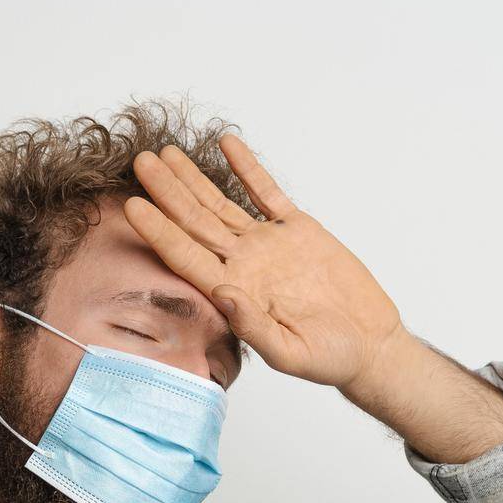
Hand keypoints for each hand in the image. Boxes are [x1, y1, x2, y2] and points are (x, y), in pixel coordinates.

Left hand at [125, 134, 407, 393]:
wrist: (368, 345)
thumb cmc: (329, 359)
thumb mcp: (290, 353)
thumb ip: (254, 327)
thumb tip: (224, 294)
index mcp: (234, 292)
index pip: (185, 257)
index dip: (159, 232)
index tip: (134, 207)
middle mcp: (243, 265)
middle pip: (194, 222)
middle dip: (167, 192)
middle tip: (141, 162)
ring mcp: (267, 244)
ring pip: (220, 204)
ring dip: (193, 178)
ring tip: (167, 152)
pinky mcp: (297, 229)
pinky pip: (266, 192)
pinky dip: (247, 167)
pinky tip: (226, 143)